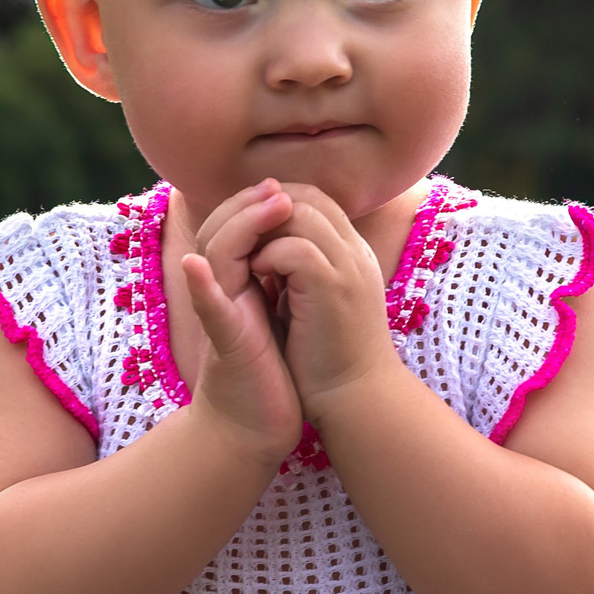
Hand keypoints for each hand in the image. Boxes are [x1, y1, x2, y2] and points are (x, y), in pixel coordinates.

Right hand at [178, 180, 301, 465]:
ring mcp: (222, 316)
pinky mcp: (226, 343)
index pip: (236, 229)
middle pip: (219, 231)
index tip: (285, 187)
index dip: (254, 204)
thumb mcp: (281, 315)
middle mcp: (224, 294)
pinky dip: (203, 288)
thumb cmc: (274, 373)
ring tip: (268, 203)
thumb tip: (298, 245)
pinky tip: (197, 267)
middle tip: (275, 186)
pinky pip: (210, 310)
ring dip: (238, 226)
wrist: (258, 428)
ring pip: (214, 257)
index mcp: (240, 285)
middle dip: (247, 204)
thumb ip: (280, 281)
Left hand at [247, 184, 399, 420]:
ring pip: (300, 211)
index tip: (245, 229)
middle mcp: (354, 250)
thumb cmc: (330, 358)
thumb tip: (268, 251)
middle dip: (261, 210)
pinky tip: (256, 277)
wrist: (357, 398)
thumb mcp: (314, 301)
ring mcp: (347, 266)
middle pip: (305, 195)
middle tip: (236, 238)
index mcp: (350, 252)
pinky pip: (296, 249)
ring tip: (245, 258)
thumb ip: (299, 272)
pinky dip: (268, 256)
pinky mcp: (334, 288)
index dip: (273, 204)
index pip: (313, 198)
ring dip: (262, 230)